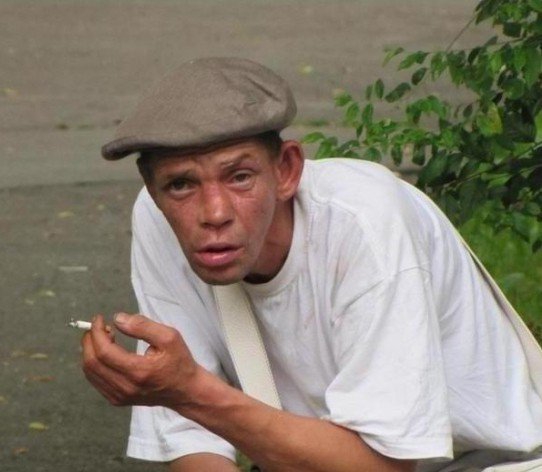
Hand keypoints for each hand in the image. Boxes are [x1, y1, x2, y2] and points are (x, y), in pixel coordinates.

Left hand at [81, 313, 199, 408]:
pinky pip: (96, 380)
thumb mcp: (169, 337)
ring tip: (103, 337)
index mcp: (139, 371)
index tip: (99, 318)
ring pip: (91, 373)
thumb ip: (143, 326)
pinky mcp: (118, 400)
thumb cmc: (180, 361)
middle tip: (99, 326)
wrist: (186, 390)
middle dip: (90, 340)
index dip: (96, 332)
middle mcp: (126, 387)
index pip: (104, 352)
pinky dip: (94, 363)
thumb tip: (117, 319)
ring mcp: (120, 396)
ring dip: (90, 351)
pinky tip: (106, 352)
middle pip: (92, 363)